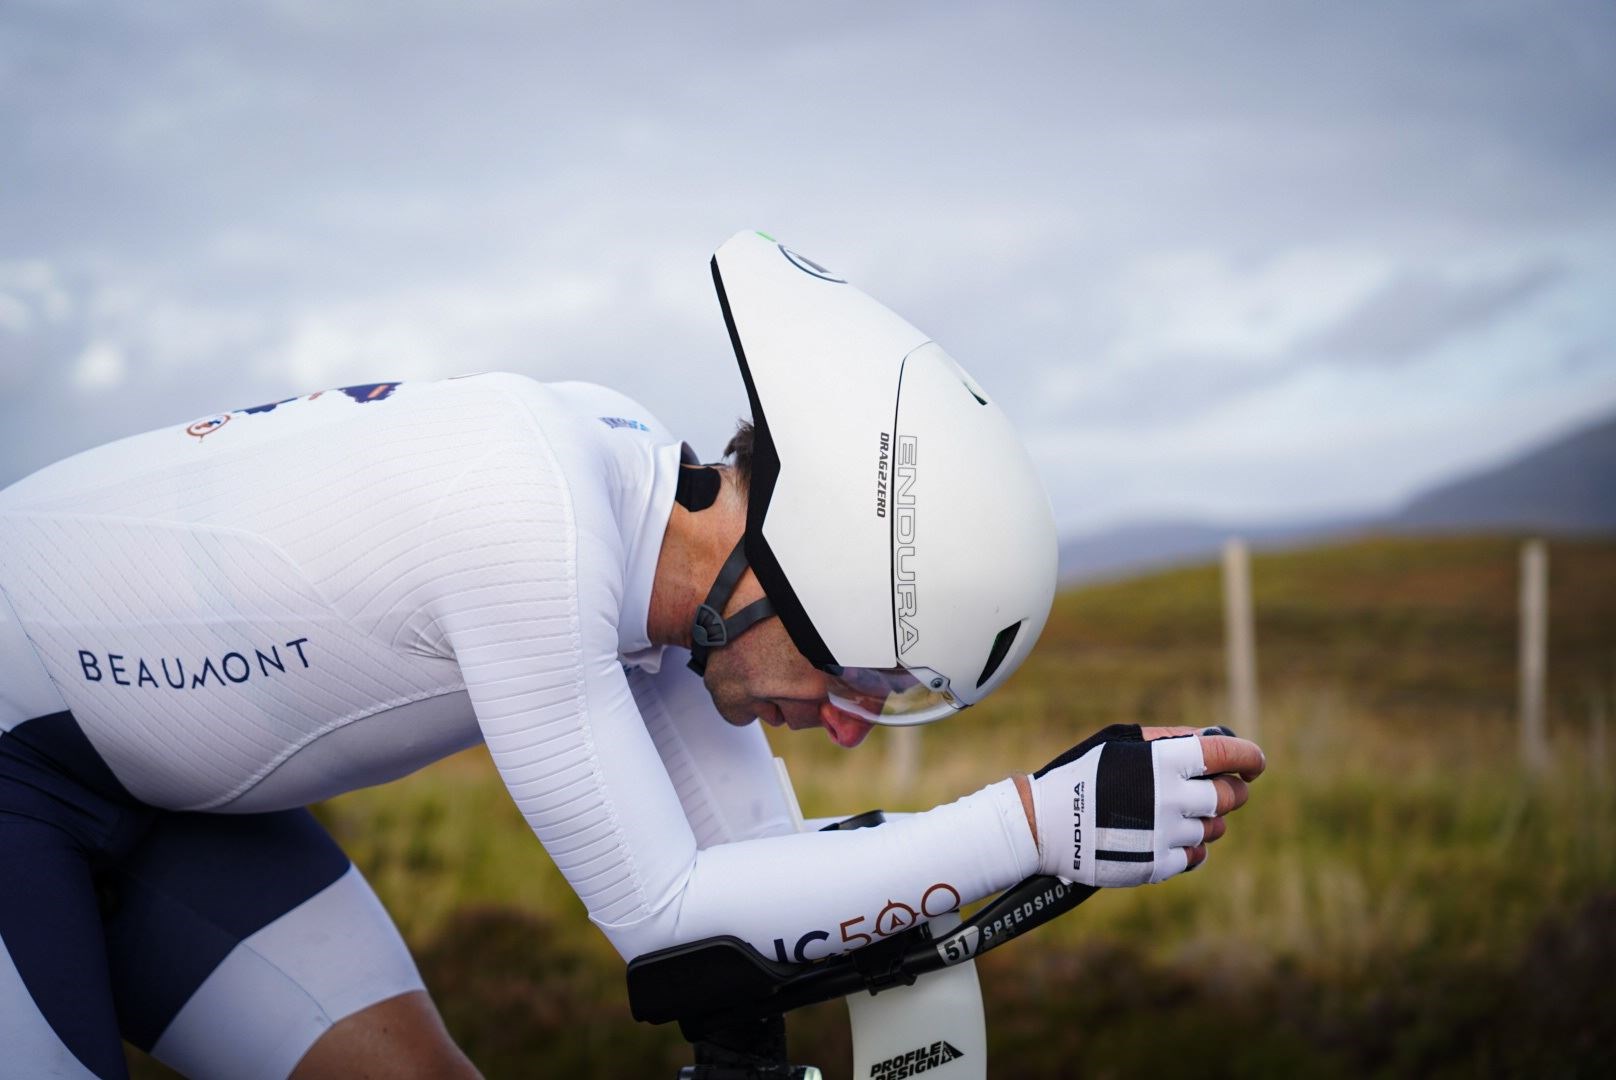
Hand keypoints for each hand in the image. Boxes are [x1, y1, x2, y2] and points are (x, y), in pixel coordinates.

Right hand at [1026, 724, 1264, 885]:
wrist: (1044, 824)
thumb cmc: (1081, 775)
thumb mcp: (1119, 743)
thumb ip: (1167, 739)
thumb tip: (1210, 740)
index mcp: (1164, 761)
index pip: (1227, 754)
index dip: (1249, 757)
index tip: (1254, 763)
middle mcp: (1172, 797)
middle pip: (1229, 795)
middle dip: (1232, 789)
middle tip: (1222, 787)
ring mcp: (1167, 834)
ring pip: (1214, 828)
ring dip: (1207, 818)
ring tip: (1180, 813)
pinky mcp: (1158, 864)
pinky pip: (1195, 856)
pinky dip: (1191, 846)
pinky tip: (1173, 836)